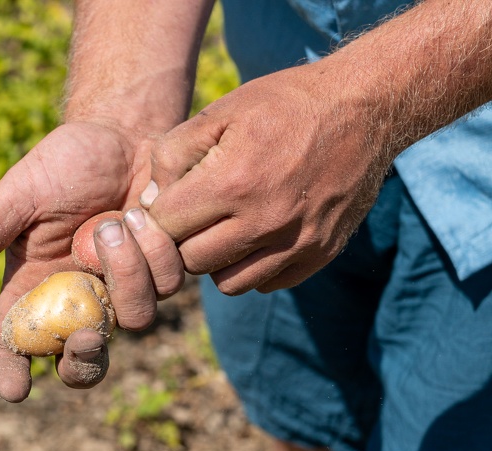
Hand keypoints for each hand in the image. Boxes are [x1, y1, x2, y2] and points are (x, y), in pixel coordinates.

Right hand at [0, 122, 180, 401]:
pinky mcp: (163, 273)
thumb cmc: (63, 165)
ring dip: (126, 268)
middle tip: (86, 336)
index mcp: (34, 290)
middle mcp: (79, 300)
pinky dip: (157, 247)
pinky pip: (168, 283)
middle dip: (85, 361)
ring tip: (116, 219)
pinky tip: (146, 209)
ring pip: (136, 317)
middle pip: (84, 362)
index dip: (10, 372)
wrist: (122, 135)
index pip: (13, 345)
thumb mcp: (19, 196)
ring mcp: (124, 290)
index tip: (15, 388)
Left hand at [140, 62, 392, 294]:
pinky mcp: (319, 253)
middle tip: (195, 217)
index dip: (159, 214)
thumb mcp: (220, 111)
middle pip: (191, 261)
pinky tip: (256, 237)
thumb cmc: (284, 105)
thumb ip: (173, 154)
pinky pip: (266, 283)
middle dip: (184, 241)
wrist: (364, 107)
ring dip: (217, 261)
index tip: (169, 201)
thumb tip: (148, 202)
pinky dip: (253, 267)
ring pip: (227, 284)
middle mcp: (264, 220)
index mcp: (232, 182)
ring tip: (224, 229)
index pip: (167, 226)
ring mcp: (296, 242)